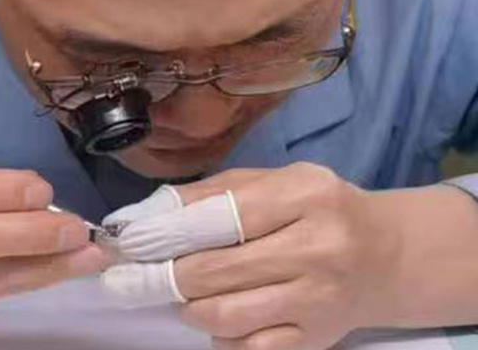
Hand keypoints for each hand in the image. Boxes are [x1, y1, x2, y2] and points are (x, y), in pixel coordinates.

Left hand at [103, 164, 400, 349]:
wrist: (384, 255)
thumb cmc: (319, 208)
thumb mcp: (274, 181)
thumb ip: (213, 192)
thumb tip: (148, 215)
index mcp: (304, 196)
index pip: (220, 218)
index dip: (166, 235)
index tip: (128, 245)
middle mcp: (316, 249)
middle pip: (214, 272)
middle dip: (165, 276)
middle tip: (139, 275)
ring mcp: (318, 302)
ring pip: (224, 317)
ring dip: (189, 307)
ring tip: (186, 291)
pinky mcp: (316, 340)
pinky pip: (247, 349)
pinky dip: (221, 336)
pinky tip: (223, 315)